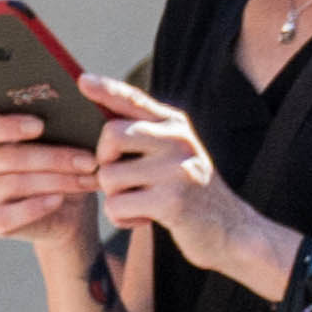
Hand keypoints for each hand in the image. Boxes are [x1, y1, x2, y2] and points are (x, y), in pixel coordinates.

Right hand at [0, 105, 102, 256]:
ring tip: (88, 180)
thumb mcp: (68, 141)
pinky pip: (4, 216)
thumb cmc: (68, 165)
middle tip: (89, 160)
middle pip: (4, 157)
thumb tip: (77, 104)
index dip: (7, 126)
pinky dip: (34, 208)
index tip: (40, 126)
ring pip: (11, 184)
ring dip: (55, 181)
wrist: (72, 209)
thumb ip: (63, 123)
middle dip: (52, 158)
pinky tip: (58, 200)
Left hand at [81, 76, 298, 291]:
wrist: (230, 230)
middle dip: (104, 161)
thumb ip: (141, 135)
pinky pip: (116, 206)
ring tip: (143, 201)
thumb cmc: (186, 192)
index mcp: (175, 125)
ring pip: (108, 176)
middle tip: (123, 178)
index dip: (107, 90)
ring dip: (115, 196)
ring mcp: (178, 169)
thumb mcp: (171, 155)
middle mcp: (179, 139)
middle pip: (110, 136)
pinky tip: (146, 218)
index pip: (134, 100)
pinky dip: (122, 218)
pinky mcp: (172, 201)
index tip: (81, 81)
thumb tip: (96, 116)